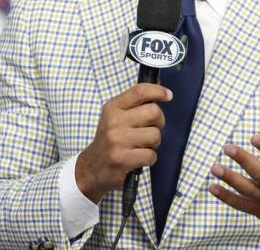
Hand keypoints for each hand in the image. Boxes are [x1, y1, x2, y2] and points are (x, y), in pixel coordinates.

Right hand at [76, 83, 172, 203]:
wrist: (91, 167)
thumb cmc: (111, 140)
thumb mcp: (115, 117)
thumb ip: (135, 106)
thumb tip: (162, 92)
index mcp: (113, 108)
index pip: (139, 91)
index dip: (158, 91)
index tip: (168, 95)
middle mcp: (113, 122)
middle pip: (154, 112)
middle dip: (158, 122)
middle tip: (150, 129)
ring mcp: (116, 141)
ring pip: (155, 135)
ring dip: (154, 143)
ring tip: (142, 146)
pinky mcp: (121, 159)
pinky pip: (151, 155)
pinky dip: (149, 159)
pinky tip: (138, 158)